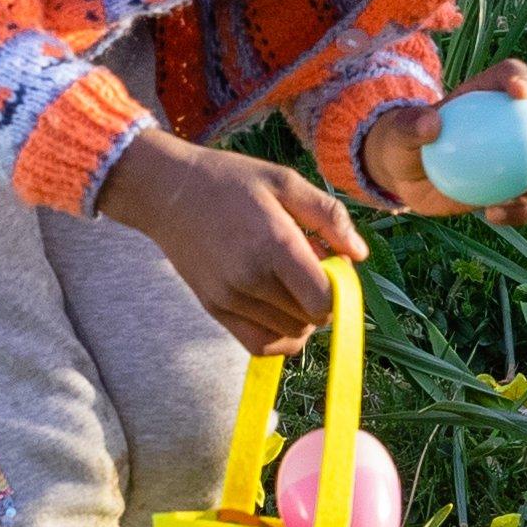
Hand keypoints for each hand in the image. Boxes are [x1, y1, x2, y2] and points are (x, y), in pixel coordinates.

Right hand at [96, 131, 359, 350]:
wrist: (167, 192)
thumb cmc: (230, 181)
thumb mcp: (284, 181)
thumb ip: (329, 217)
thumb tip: (359, 256)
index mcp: (275, 245)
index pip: (323, 300)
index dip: (338, 289)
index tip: (330, 265)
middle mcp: (252, 279)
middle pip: (310, 319)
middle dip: (320, 299)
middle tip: (307, 268)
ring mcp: (230, 299)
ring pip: (289, 335)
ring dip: (300, 317)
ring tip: (288, 283)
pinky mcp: (215, 309)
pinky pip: (259, 346)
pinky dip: (279, 337)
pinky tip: (279, 310)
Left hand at [361, 58, 526, 228]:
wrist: (407, 178)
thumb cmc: (404, 143)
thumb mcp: (397, 133)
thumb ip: (409, 125)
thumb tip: (431, 123)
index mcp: (488, 93)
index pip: (510, 76)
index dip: (521, 78)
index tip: (519, 93)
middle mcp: (513, 120)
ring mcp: (520, 157)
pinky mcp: (516, 190)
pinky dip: (520, 210)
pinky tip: (496, 215)